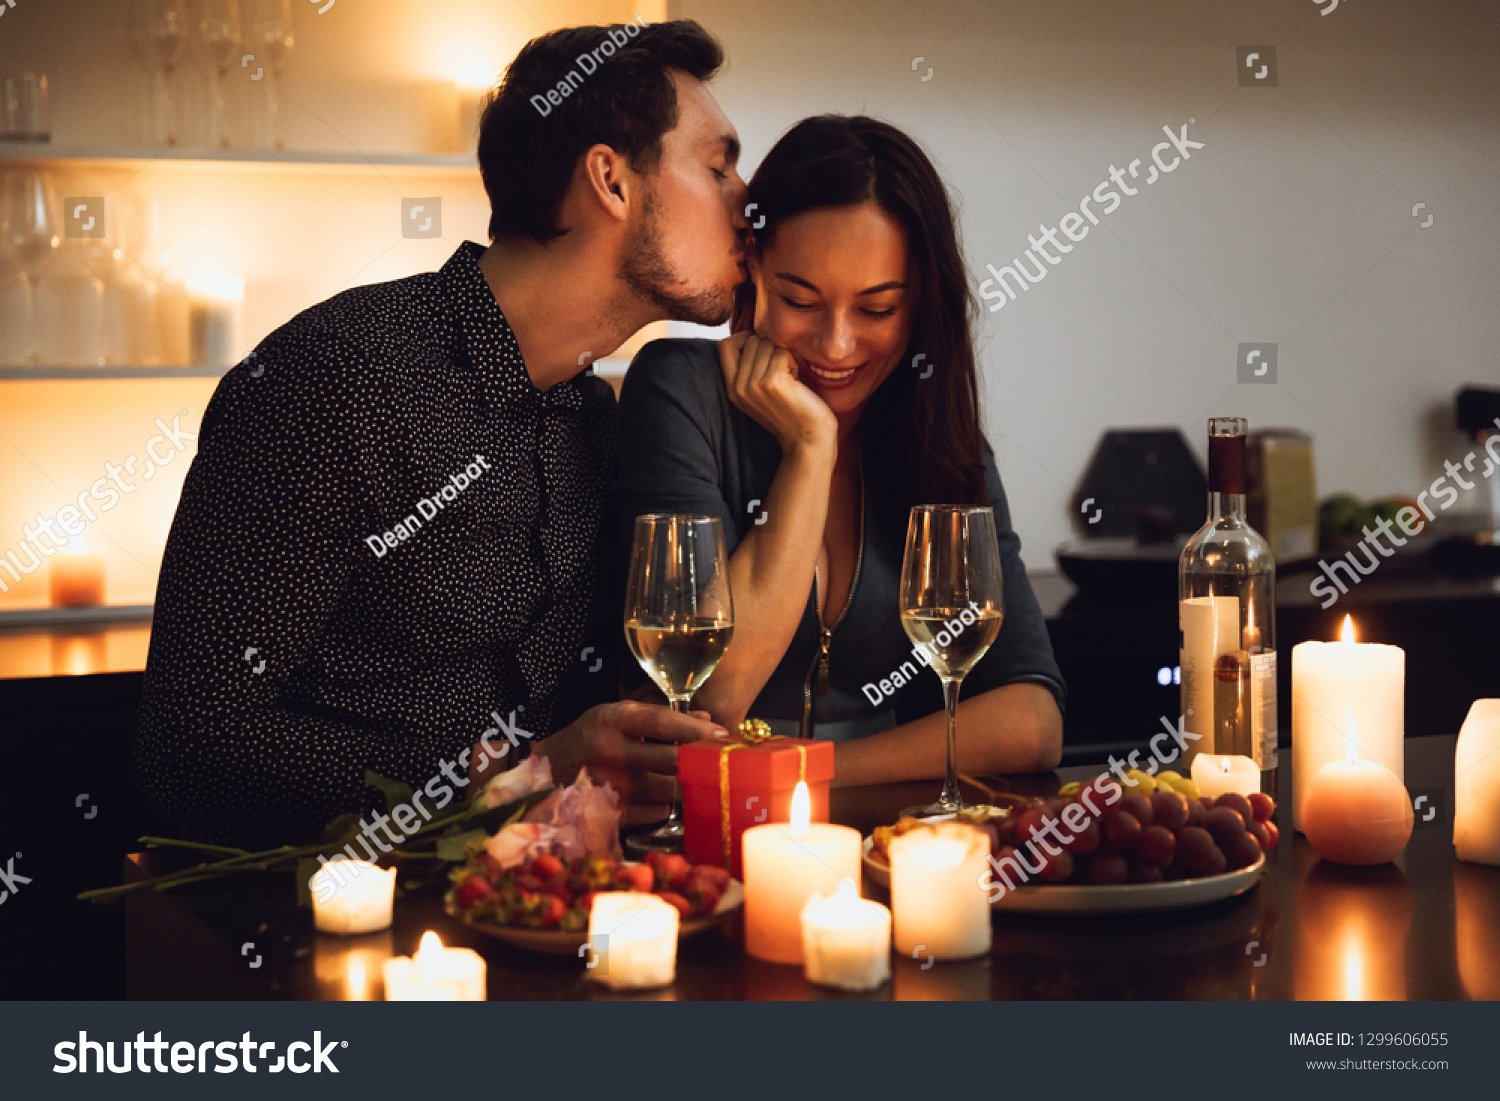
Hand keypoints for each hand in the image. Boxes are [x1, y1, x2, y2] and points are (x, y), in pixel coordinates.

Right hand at [533, 701, 727, 824]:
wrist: (541, 776)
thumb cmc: (586, 740)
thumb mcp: (616, 716)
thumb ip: (660, 715)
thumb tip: (708, 717)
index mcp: (611, 721)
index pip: (663, 721)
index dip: (697, 727)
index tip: (723, 733)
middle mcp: (609, 752)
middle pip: (673, 760)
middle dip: (700, 761)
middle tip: (718, 762)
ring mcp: (609, 787)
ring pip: (670, 789)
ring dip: (684, 785)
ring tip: (688, 779)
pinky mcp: (610, 814)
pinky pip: (657, 812)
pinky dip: (665, 805)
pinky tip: (659, 796)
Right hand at [718, 331, 836, 455]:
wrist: (807, 438)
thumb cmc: (790, 411)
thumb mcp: (759, 392)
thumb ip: (749, 369)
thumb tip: (753, 336)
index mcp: (732, 388)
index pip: (725, 345)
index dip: (744, 338)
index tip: (762, 349)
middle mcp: (739, 386)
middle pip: (751, 341)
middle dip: (770, 349)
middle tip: (781, 371)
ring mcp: (753, 384)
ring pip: (767, 345)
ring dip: (782, 356)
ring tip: (788, 377)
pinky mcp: (772, 382)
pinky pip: (782, 352)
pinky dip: (792, 362)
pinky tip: (795, 382)